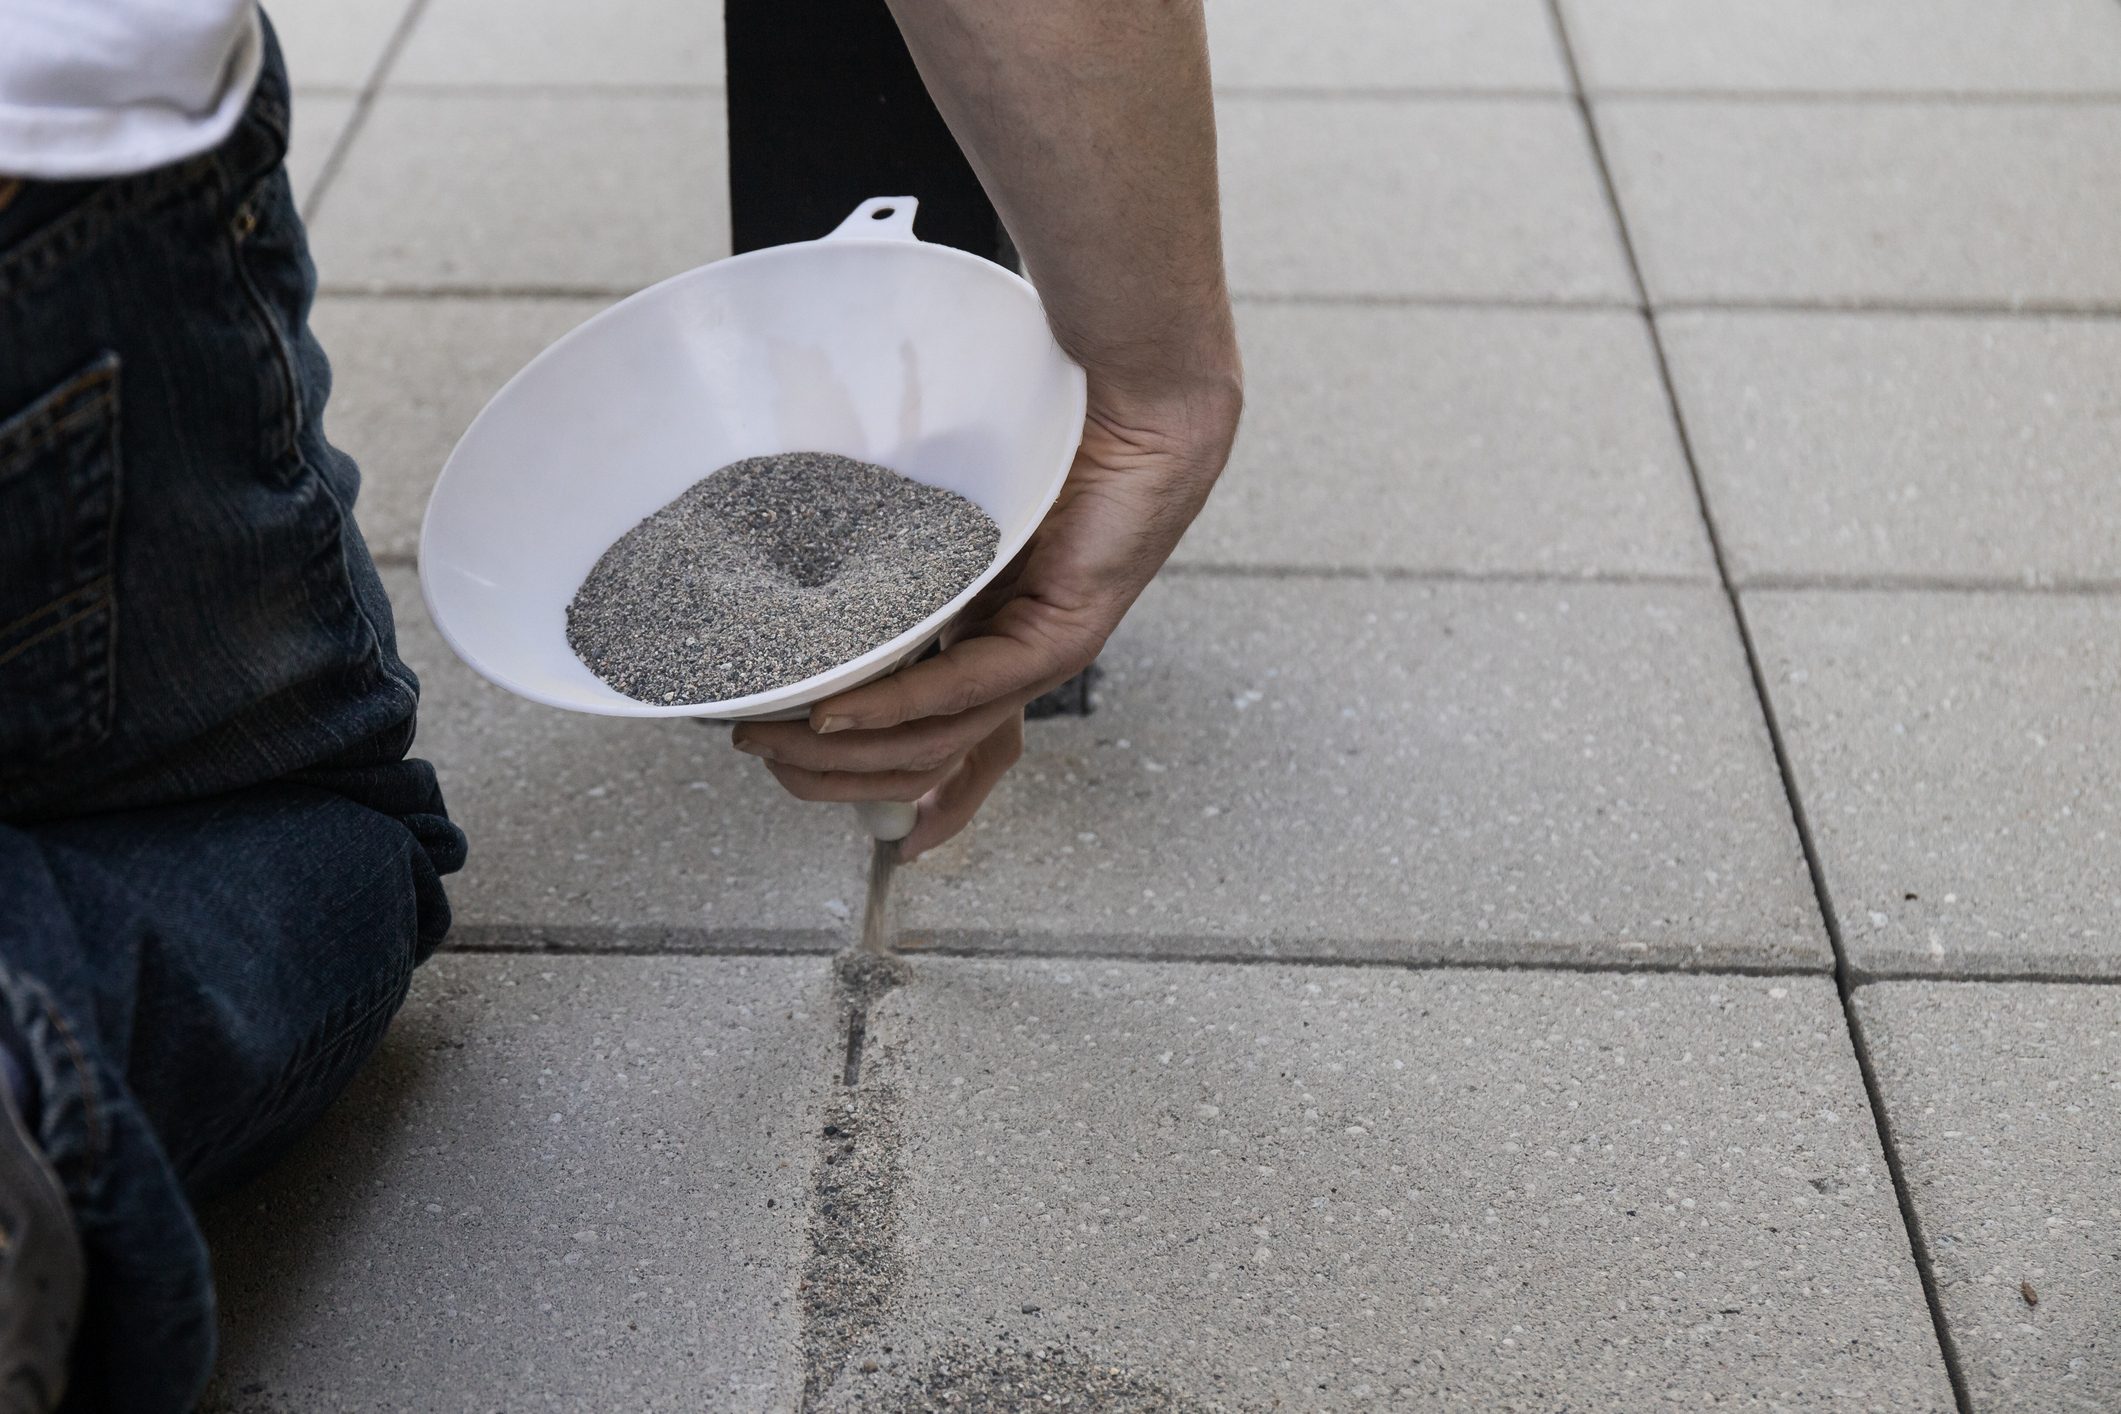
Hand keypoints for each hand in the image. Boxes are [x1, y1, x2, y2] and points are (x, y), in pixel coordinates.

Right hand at [732, 376, 1239, 858]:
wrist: (1129, 399)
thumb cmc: (1038, 445)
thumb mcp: (942, 526)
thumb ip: (893, 570)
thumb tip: (800, 592)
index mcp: (994, 643)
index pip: (951, 748)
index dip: (900, 793)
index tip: (840, 816)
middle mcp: (1019, 664)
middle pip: (926, 759)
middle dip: (837, 776)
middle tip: (761, 757)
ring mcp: (1042, 657)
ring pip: (938, 739)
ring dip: (847, 749)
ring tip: (776, 737)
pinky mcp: (1060, 635)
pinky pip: (966, 688)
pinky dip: (895, 706)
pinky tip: (837, 712)